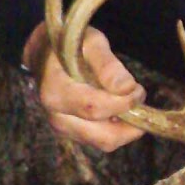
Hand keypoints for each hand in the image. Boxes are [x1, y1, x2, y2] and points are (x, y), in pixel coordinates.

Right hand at [22, 23, 145, 151]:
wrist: (45, 55)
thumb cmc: (71, 46)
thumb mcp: (90, 43)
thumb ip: (107, 65)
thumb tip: (126, 87)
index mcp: (56, 91)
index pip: (96, 108)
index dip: (124, 102)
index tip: (138, 88)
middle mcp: (56, 116)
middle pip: (103, 136)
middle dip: (131, 123)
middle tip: (139, 100)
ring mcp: (62, 128)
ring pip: (104, 142)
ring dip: (125, 127)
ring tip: (129, 103)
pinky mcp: (70, 134)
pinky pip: (100, 140)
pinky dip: (116, 128)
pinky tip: (117, 108)